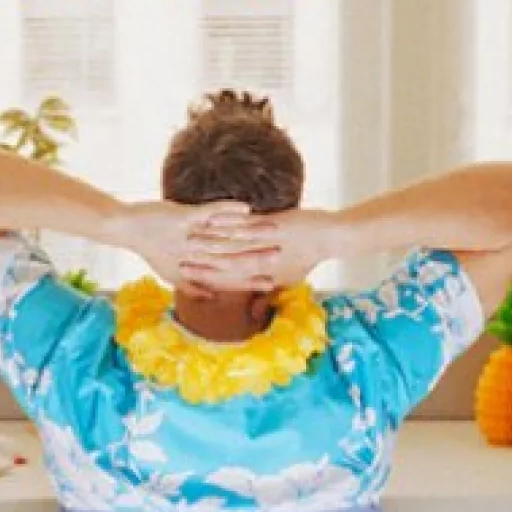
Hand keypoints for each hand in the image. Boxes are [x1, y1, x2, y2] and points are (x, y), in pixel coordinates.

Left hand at [114, 200, 278, 296]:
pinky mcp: (182, 217)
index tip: (272, 282)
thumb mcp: (170, 272)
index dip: (249, 280)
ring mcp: (189, 236)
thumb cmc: (150, 249)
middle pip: (231, 256)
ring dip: (251, 233)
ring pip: (225, 235)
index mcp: (194, 268)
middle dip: (257, 256)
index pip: (227, 276)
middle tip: (281, 256)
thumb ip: (192, 286)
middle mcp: (195, 254)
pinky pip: (208, 213)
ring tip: (274, 229)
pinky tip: (246, 208)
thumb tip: (213, 297)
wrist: (125, 229)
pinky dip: (227, 211)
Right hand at [189, 208, 339, 291]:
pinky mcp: (273, 226)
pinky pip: (248, 226)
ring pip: (233, 245)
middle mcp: (261, 262)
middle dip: (201, 262)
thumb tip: (257, 293)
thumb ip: (270, 285)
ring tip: (186, 239)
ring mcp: (266, 244)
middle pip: (225, 263)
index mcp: (262, 274)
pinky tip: (212, 219)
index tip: (186, 275)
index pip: (229, 278)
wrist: (333, 239)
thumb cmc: (309, 256)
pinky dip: (229, 223)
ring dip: (209, 243)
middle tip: (178, 260)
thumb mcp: (288, 275)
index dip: (207, 277)